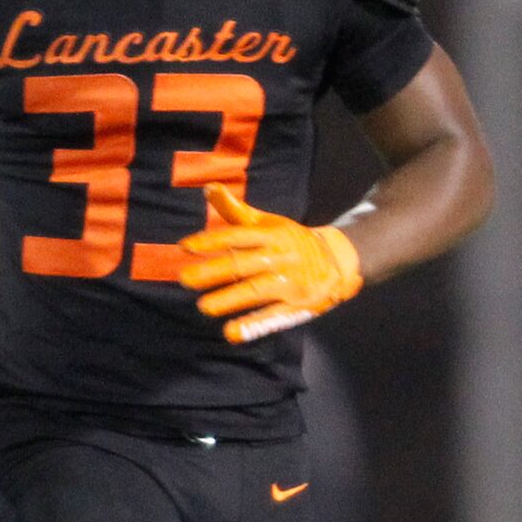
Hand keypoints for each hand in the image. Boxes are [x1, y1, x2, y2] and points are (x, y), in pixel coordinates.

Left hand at [179, 184, 362, 342]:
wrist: (337, 259)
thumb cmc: (289, 239)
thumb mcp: (266, 222)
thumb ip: (235, 210)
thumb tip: (209, 188)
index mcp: (271, 234)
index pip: (237, 236)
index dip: (212, 241)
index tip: (186, 246)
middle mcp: (279, 257)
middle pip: (243, 264)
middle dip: (214, 272)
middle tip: (184, 279)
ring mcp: (289, 282)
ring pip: (256, 290)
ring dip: (230, 299)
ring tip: (203, 306)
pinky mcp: (296, 305)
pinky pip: (272, 316)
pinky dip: (252, 325)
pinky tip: (231, 333)